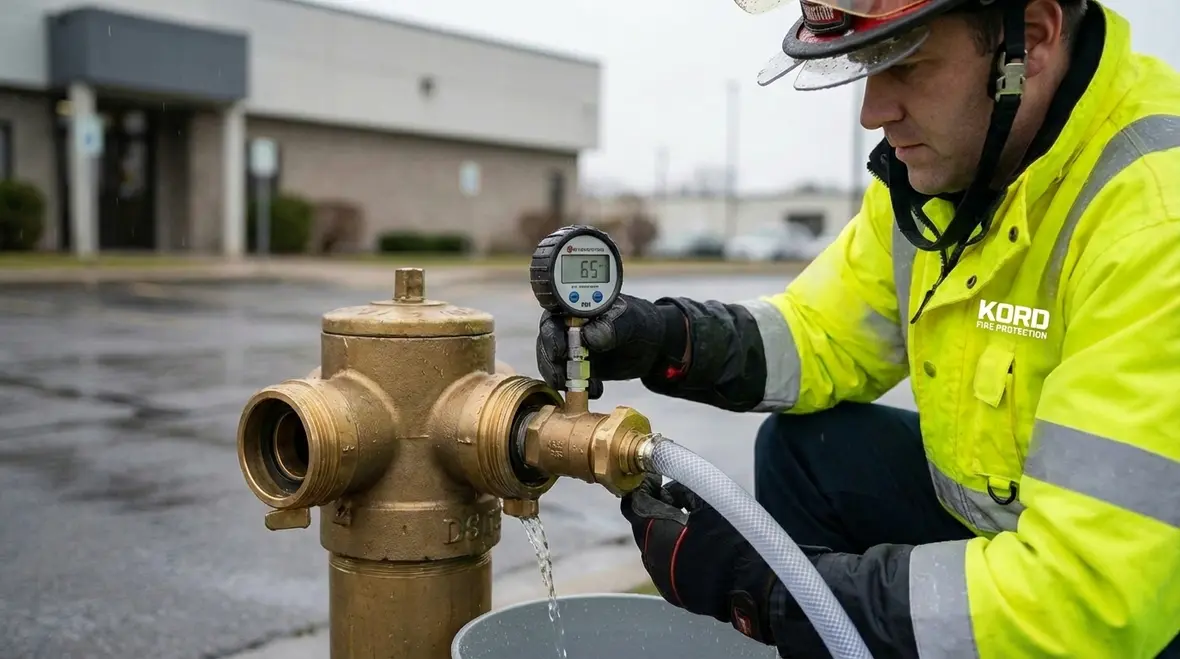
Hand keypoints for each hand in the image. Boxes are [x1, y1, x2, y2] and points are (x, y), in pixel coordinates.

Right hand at [535, 294, 687, 397]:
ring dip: (560, 377)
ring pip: (552, 362)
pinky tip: (596, 391)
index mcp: (578, 306)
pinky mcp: (577, 368)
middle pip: (547, 341)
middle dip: (550, 360)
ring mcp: (571, 348)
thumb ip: (612, 326)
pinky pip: (566, 379)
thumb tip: (588, 335)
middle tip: (561, 376)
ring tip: (578, 388)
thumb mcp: (632, 322)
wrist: (652, 346)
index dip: (551, 333)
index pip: (554, 315)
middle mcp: (569, 326)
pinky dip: (576, 389)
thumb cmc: (641, 324)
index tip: (559, 350)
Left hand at [619, 474, 782, 644]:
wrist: (752, 586)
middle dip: (653, 511)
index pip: (633, 507)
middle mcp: (652, 560)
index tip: (653, 481)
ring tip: (685, 521)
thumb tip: (671, 489)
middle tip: (670, 496)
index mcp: (656, 535)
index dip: (642, 491)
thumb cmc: (732, 542)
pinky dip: (673, 554)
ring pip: (654, 550)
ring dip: (663, 534)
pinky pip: (666, 568)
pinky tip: (691, 545)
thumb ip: (683, 490)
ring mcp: (662, 581)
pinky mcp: (675, 595)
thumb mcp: (708, 504)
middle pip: (643, 529)